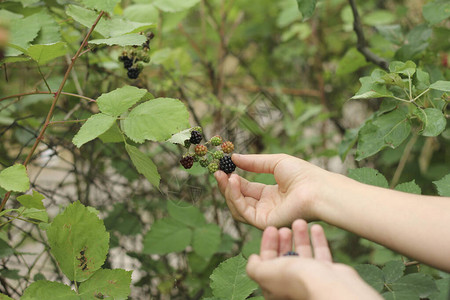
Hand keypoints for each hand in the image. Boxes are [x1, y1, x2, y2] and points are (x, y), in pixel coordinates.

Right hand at [215, 154, 329, 228]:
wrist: (317, 189)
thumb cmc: (303, 174)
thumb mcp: (275, 163)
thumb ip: (253, 162)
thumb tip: (234, 157)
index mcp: (271, 195)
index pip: (247, 189)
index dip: (234, 180)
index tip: (222, 168)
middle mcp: (267, 207)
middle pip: (239, 199)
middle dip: (227, 186)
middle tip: (217, 172)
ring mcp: (265, 216)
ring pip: (238, 207)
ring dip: (228, 192)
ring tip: (224, 176)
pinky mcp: (264, 223)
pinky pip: (243, 212)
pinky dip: (235, 197)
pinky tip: (233, 182)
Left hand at [246, 220, 381, 299]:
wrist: (328, 285)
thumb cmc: (294, 280)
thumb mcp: (264, 273)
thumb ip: (254, 267)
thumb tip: (253, 260)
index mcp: (275, 289)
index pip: (267, 265)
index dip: (267, 245)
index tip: (271, 229)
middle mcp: (293, 285)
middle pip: (285, 259)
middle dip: (283, 241)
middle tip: (284, 227)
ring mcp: (311, 280)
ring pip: (303, 255)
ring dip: (300, 237)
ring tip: (299, 222)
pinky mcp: (328, 274)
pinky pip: (321, 254)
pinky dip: (317, 240)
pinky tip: (316, 227)